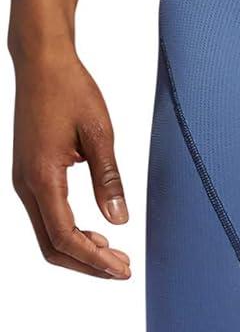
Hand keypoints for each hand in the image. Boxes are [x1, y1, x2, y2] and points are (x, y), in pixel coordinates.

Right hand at [12, 46, 130, 278]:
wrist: (41, 62)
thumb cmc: (70, 89)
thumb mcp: (100, 134)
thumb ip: (108, 180)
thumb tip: (118, 220)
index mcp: (43, 176)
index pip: (65, 237)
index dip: (95, 261)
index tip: (123, 270)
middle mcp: (26, 184)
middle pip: (52, 246)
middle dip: (88, 264)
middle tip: (123, 268)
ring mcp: (24, 181)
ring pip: (48, 235)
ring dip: (80, 251)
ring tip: (115, 254)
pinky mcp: (29, 176)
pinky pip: (46, 218)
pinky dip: (70, 234)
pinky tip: (97, 234)